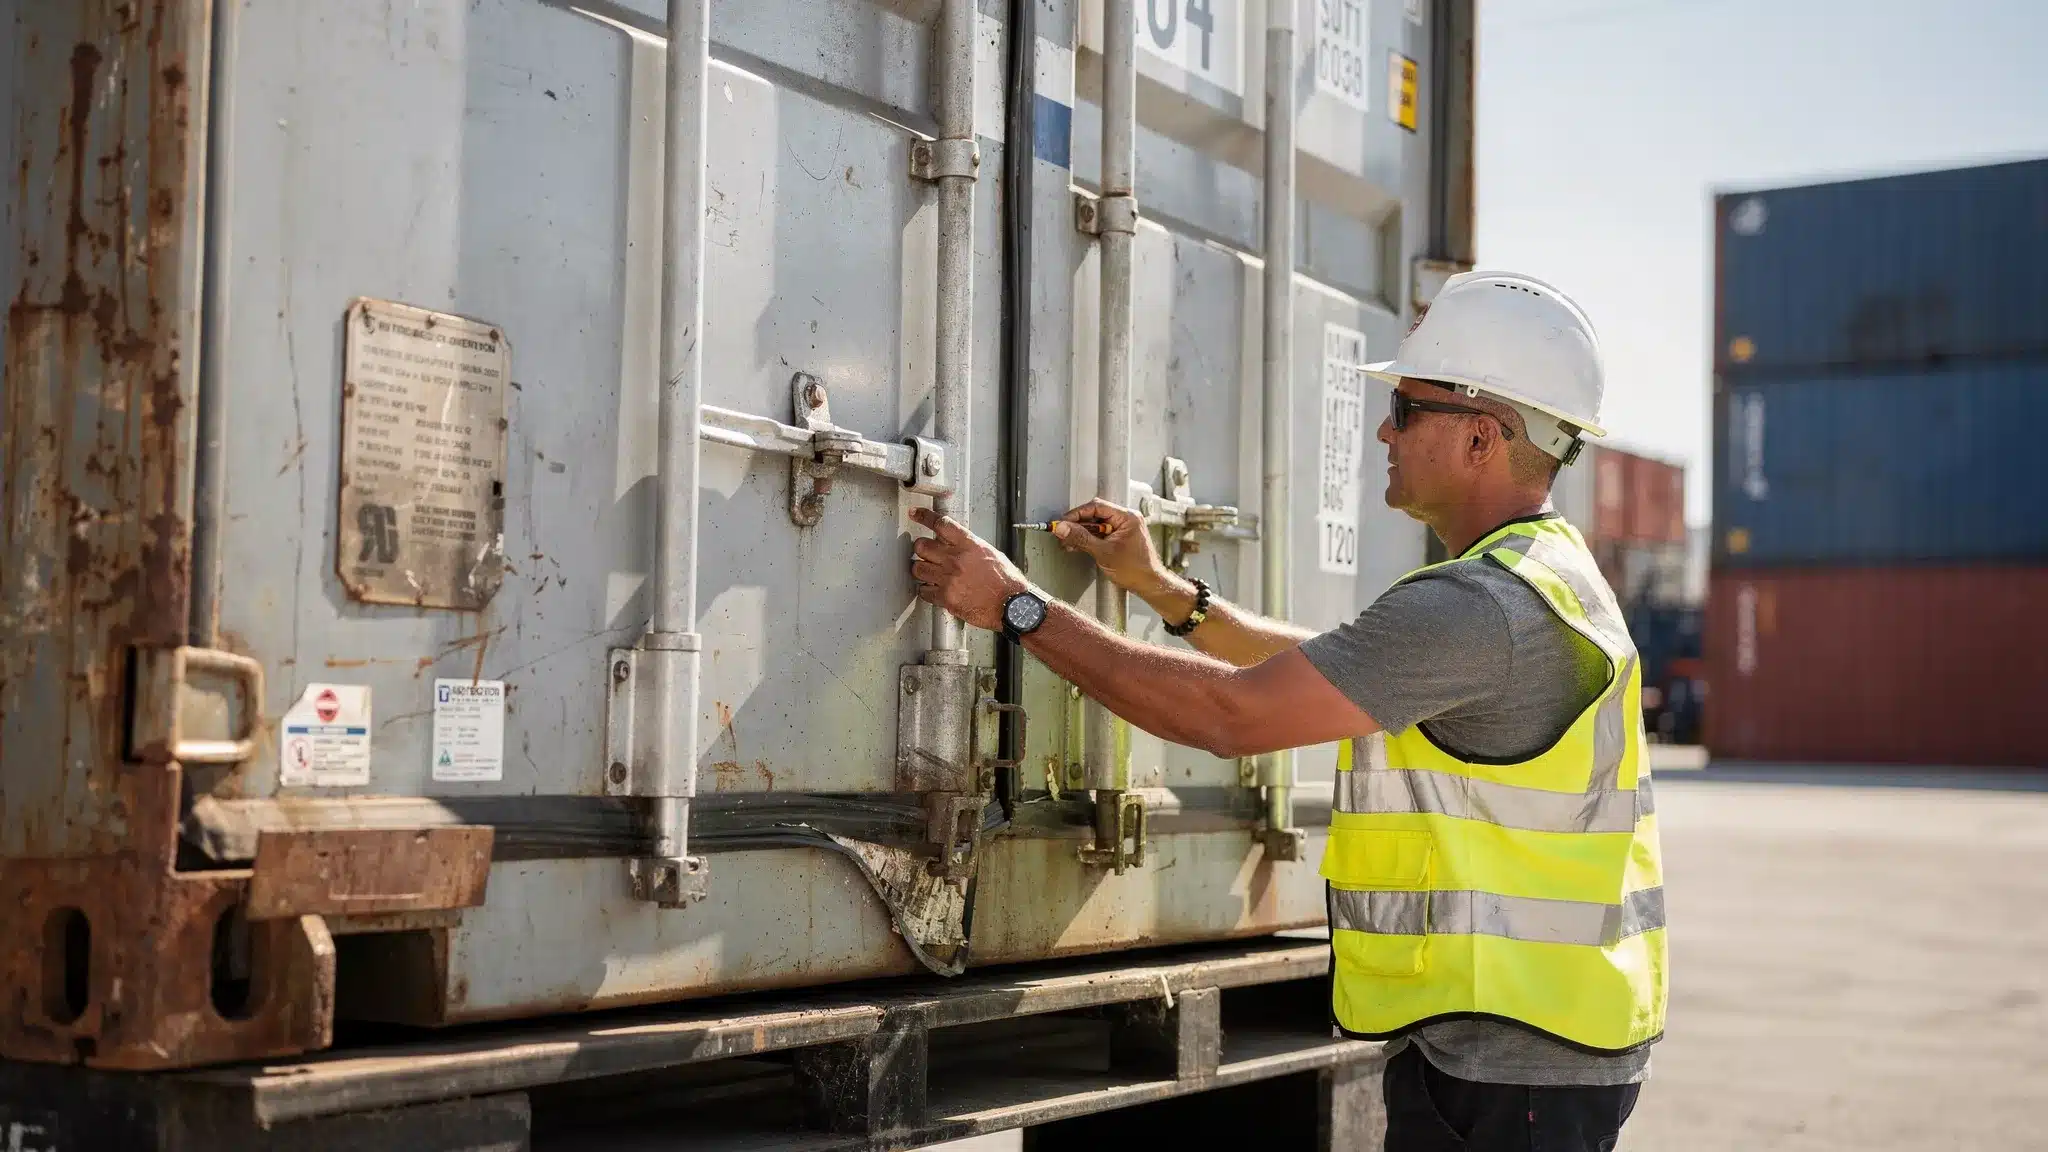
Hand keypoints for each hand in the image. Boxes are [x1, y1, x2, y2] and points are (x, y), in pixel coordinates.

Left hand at [910, 507, 1030, 632]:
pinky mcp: (946, 598)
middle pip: (922, 546)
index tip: (916, 513)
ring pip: (918, 568)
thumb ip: (969, 546)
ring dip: (922, 569)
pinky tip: (934, 589)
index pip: (940, 524)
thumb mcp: (990, 553)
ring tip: (930, 573)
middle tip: (927, 553)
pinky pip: (923, 591)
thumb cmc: (1006, 581)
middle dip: (922, 549)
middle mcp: (956, 559)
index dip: (924, 516)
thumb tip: (957, 542)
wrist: (1012, 605)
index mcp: (969, 545)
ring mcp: (948, 579)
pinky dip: (926, 590)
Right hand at [1051, 499, 1167, 595]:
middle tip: (1063, 533)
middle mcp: (1126, 519)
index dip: (1077, 514)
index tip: (1064, 523)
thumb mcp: (1103, 552)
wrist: (1148, 584)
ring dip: (1081, 534)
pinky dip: (1089, 539)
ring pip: (1096, 525)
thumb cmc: (1135, 570)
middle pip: (1095, 515)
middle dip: (1077, 525)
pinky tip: (1078, 546)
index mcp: (1127, 517)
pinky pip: (1101, 533)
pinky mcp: (1120, 538)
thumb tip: (1064, 528)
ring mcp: (1123, 528)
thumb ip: (1081, 538)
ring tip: (1068, 542)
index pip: (1096, 507)